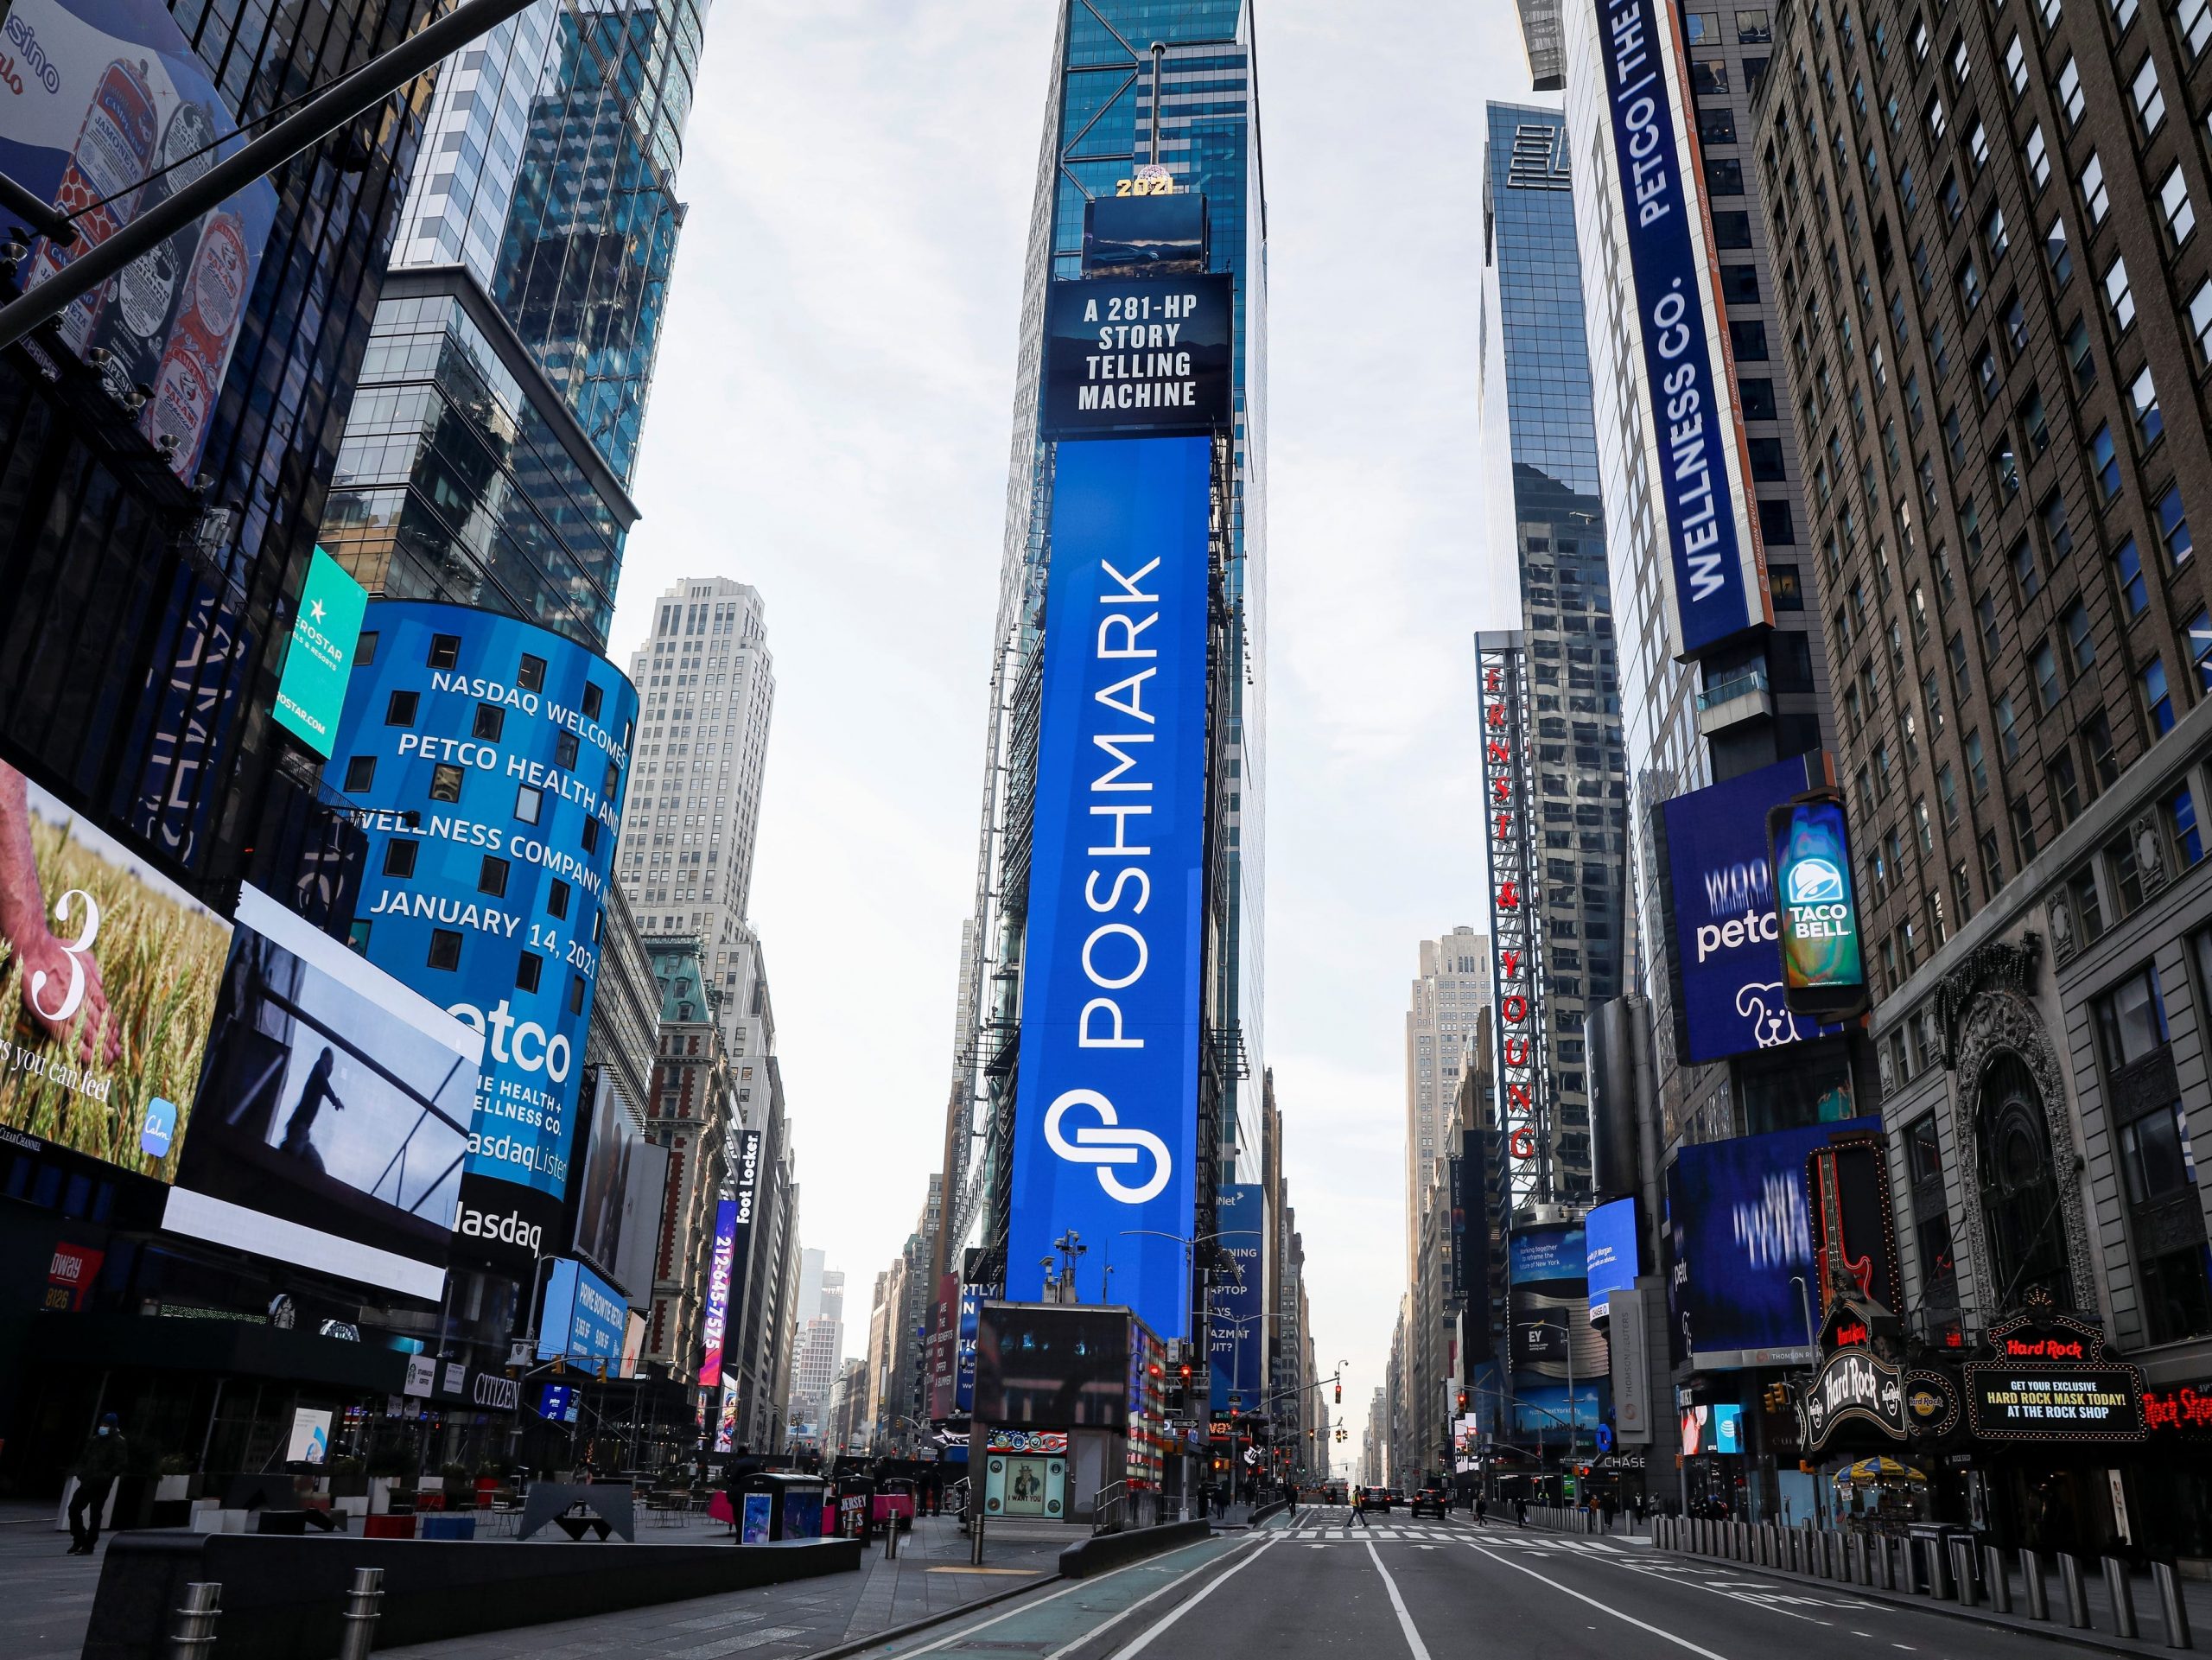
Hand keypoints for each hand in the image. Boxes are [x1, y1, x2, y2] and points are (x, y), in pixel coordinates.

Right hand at [16, 927, 119, 1066]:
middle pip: (99, 1025)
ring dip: (99, 1048)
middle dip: (109, 1042)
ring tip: (108, 1060)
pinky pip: (69, 1036)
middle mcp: (82, 1000)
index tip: (118, 1037)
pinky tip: (88, 1058)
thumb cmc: (57, 950)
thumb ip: (94, 971)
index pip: (106, 1012)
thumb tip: (102, 984)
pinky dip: (80, 1048)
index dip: (112, 1026)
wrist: (35, 951)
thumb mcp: (84, 955)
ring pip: (88, 1033)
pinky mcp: (51, 1015)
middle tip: (118, 1055)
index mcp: (90, 987)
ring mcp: (66, 1008)